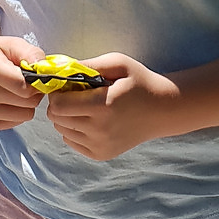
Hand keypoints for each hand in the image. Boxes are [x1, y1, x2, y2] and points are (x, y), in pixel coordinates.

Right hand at [0, 33, 44, 130]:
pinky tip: (6, 100)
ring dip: (25, 104)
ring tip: (15, 90)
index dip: (36, 82)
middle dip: (33, 92)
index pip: (25, 87)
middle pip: (28, 102)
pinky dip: (16, 112)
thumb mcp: (10, 43)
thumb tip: (47, 69)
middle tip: (26, 82)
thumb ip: (31, 53)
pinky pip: (15, 123)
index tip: (34, 75)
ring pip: (25, 115)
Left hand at [44, 54, 178, 161]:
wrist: (162, 110)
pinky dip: (73, 130)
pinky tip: (90, 119)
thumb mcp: (118, 63)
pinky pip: (71, 142)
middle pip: (57, 119)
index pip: (58, 105)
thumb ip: (88, 65)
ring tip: (85, 106)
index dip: (57, 92)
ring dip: (66, 117)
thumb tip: (60, 68)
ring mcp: (100, 145)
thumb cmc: (140, 82)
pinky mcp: (101, 154)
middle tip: (74, 94)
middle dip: (59, 104)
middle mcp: (100, 130)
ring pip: (62, 131)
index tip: (66, 85)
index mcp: (103, 106)